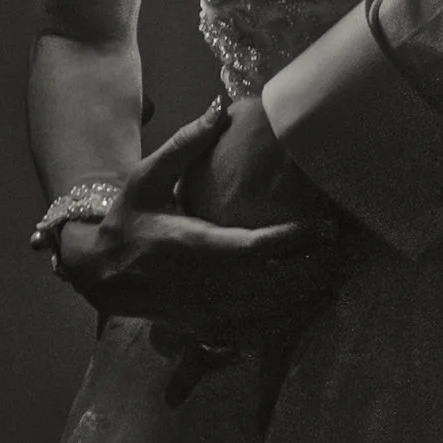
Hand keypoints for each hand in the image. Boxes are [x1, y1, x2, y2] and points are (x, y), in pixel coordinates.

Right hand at [51, 100, 348, 353]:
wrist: (101, 273)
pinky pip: (254, 336)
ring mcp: (205, 313)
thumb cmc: (129, 219)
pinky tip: (308, 309)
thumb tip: (219, 107)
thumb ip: (185, 145)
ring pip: (267, 315)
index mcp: (192, 245)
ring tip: (336, 277)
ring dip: (305, 299)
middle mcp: (202, 285)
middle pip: (270, 286)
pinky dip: (286, 326)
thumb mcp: (147, 177)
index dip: (291, 240)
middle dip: (311, 271)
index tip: (322, 224)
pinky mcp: (206, 330)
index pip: (252, 248)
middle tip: (342, 250)